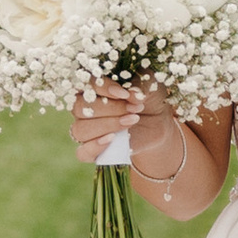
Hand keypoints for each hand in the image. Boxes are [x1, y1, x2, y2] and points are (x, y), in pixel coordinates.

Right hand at [68, 76, 183, 178]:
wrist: (157, 120)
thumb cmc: (148, 96)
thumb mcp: (150, 85)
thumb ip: (141, 85)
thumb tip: (134, 94)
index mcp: (91, 86)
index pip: (84, 84)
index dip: (102, 88)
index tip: (124, 94)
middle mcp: (82, 107)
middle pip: (79, 108)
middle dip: (110, 109)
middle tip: (134, 109)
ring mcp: (85, 129)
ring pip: (80, 129)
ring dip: (108, 126)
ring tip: (132, 120)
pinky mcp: (93, 149)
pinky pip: (82, 153)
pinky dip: (94, 148)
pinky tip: (112, 139)